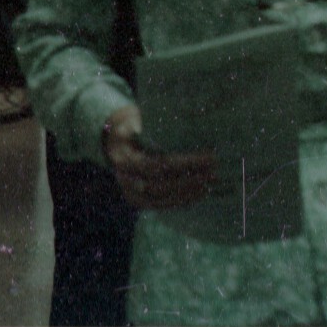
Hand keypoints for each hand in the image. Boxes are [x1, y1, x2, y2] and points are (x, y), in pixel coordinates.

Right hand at [102, 104, 216, 209]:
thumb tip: (185, 122)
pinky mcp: (140, 201)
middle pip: (160, 185)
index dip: (185, 164)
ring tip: (210, 183)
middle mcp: (125, 179)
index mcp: (123, 157)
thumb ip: (150, 124)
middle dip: (190, 181)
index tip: (209, 157)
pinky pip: (163, 204)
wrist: (113, 143)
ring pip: (162, 199)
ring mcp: (131, 193)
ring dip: (189, 192)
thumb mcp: (133, 121)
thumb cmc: (129, 128)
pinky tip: (199, 192)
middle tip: (213, 172)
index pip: (157, 165)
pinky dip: (182, 200)